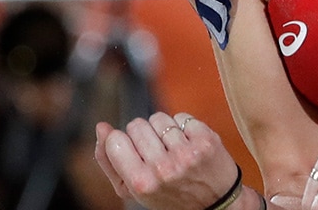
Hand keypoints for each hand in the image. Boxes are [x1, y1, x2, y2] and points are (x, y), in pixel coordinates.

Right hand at [95, 111, 240, 209]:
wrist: (215, 201)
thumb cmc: (167, 193)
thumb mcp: (132, 189)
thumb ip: (109, 161)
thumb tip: (101, 127)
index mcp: (141, 182)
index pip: (115, 140)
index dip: (121, 141)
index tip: (132, 151)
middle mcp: (164, 168)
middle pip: (136, 125)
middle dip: (142, 134)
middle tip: (154, 151)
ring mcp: (187, 153)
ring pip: (159, 118)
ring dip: (162, 129)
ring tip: (170, 147)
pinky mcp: (206, 140)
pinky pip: (182, 116)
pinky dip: (182, 126)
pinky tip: (187, 143)